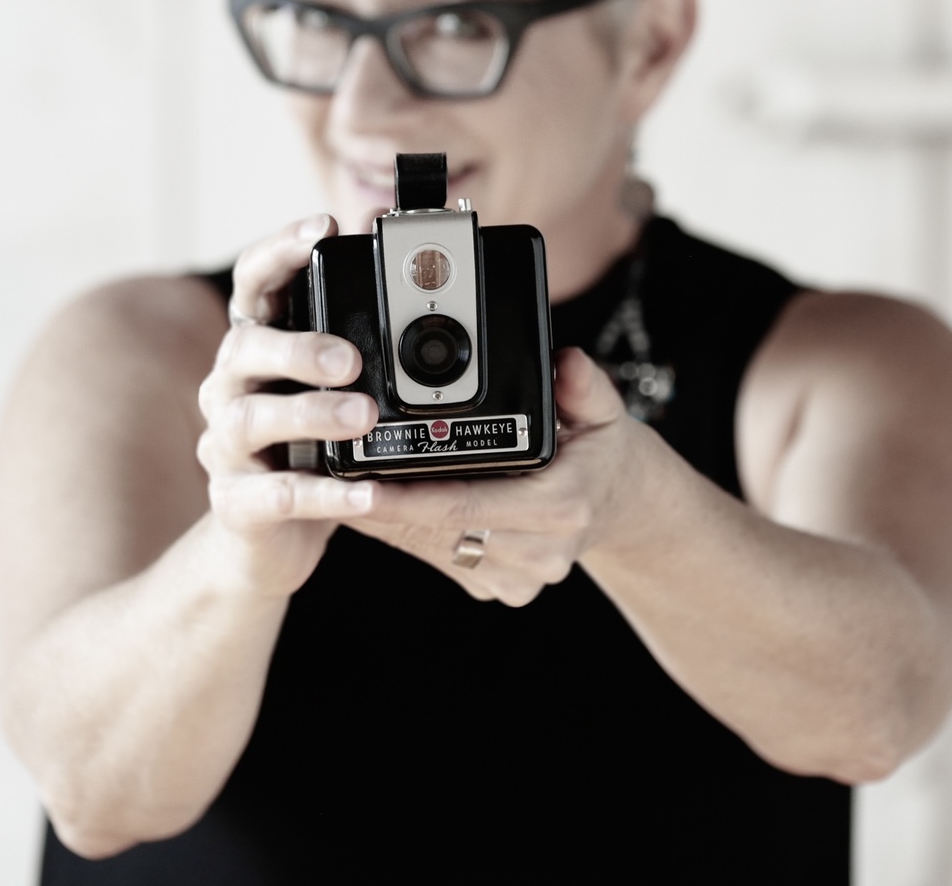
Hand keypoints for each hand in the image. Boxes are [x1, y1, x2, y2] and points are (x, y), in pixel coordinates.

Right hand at [196, 215, 379, 596]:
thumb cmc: (309, 450)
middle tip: (350, 358)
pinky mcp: (237, 504)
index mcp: (256, 347)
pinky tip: (367, 492)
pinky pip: (277, 495)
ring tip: (363, 416)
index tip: (324, 228)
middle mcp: (229, 388)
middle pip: (244, 348)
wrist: (264, 541)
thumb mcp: (336, 389)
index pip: (253, 281)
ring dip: (309, 414)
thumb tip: (433, 293)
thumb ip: (366, 343)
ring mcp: (226, 447)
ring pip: (250, 419)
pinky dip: (325, 494)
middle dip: (297, 346)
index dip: (281, 250)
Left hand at [347, 348, 646, 605]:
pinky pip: (442, 559)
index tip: (361, 485)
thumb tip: (566, 364)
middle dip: (382, 508)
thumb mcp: (605, 410)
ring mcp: (520, 577)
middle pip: (439, 529)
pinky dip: (408, 534)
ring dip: (387, 522)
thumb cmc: (603, 452)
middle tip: (331, 479)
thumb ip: (584, 385)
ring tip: (342, 488)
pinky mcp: (502, 586)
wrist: (620, 505)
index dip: (408, 497)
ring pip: (434, 548)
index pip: (466, 504)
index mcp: (561, 509)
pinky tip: (376, 509)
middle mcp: (540, 552)